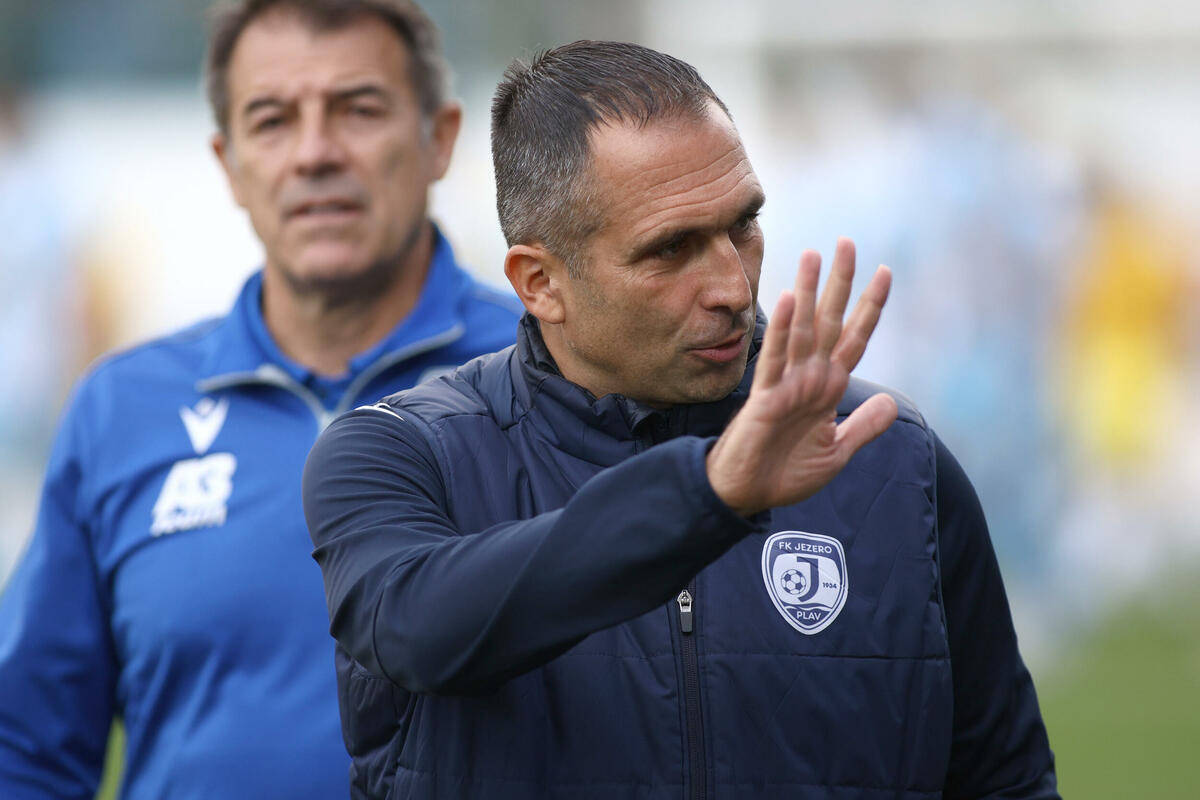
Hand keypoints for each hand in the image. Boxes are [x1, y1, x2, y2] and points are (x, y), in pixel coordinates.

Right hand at [706, 238, 896, 515]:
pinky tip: (785, 300)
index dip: (870, 307)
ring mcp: (787, 384)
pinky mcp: (765, 398)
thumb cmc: (784, 474)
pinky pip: (775, 360)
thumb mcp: (836, 452)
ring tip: (812, 254)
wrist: (746, 496)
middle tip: (847, 242)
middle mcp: (809, 378)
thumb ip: (863, 427)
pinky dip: (780, 330)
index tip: (885, 271)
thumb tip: (891, 402)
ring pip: (801, 329)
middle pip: (828, 321)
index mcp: (828, 388)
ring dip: (807, 292)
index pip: (854, 338)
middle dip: (839, 283)